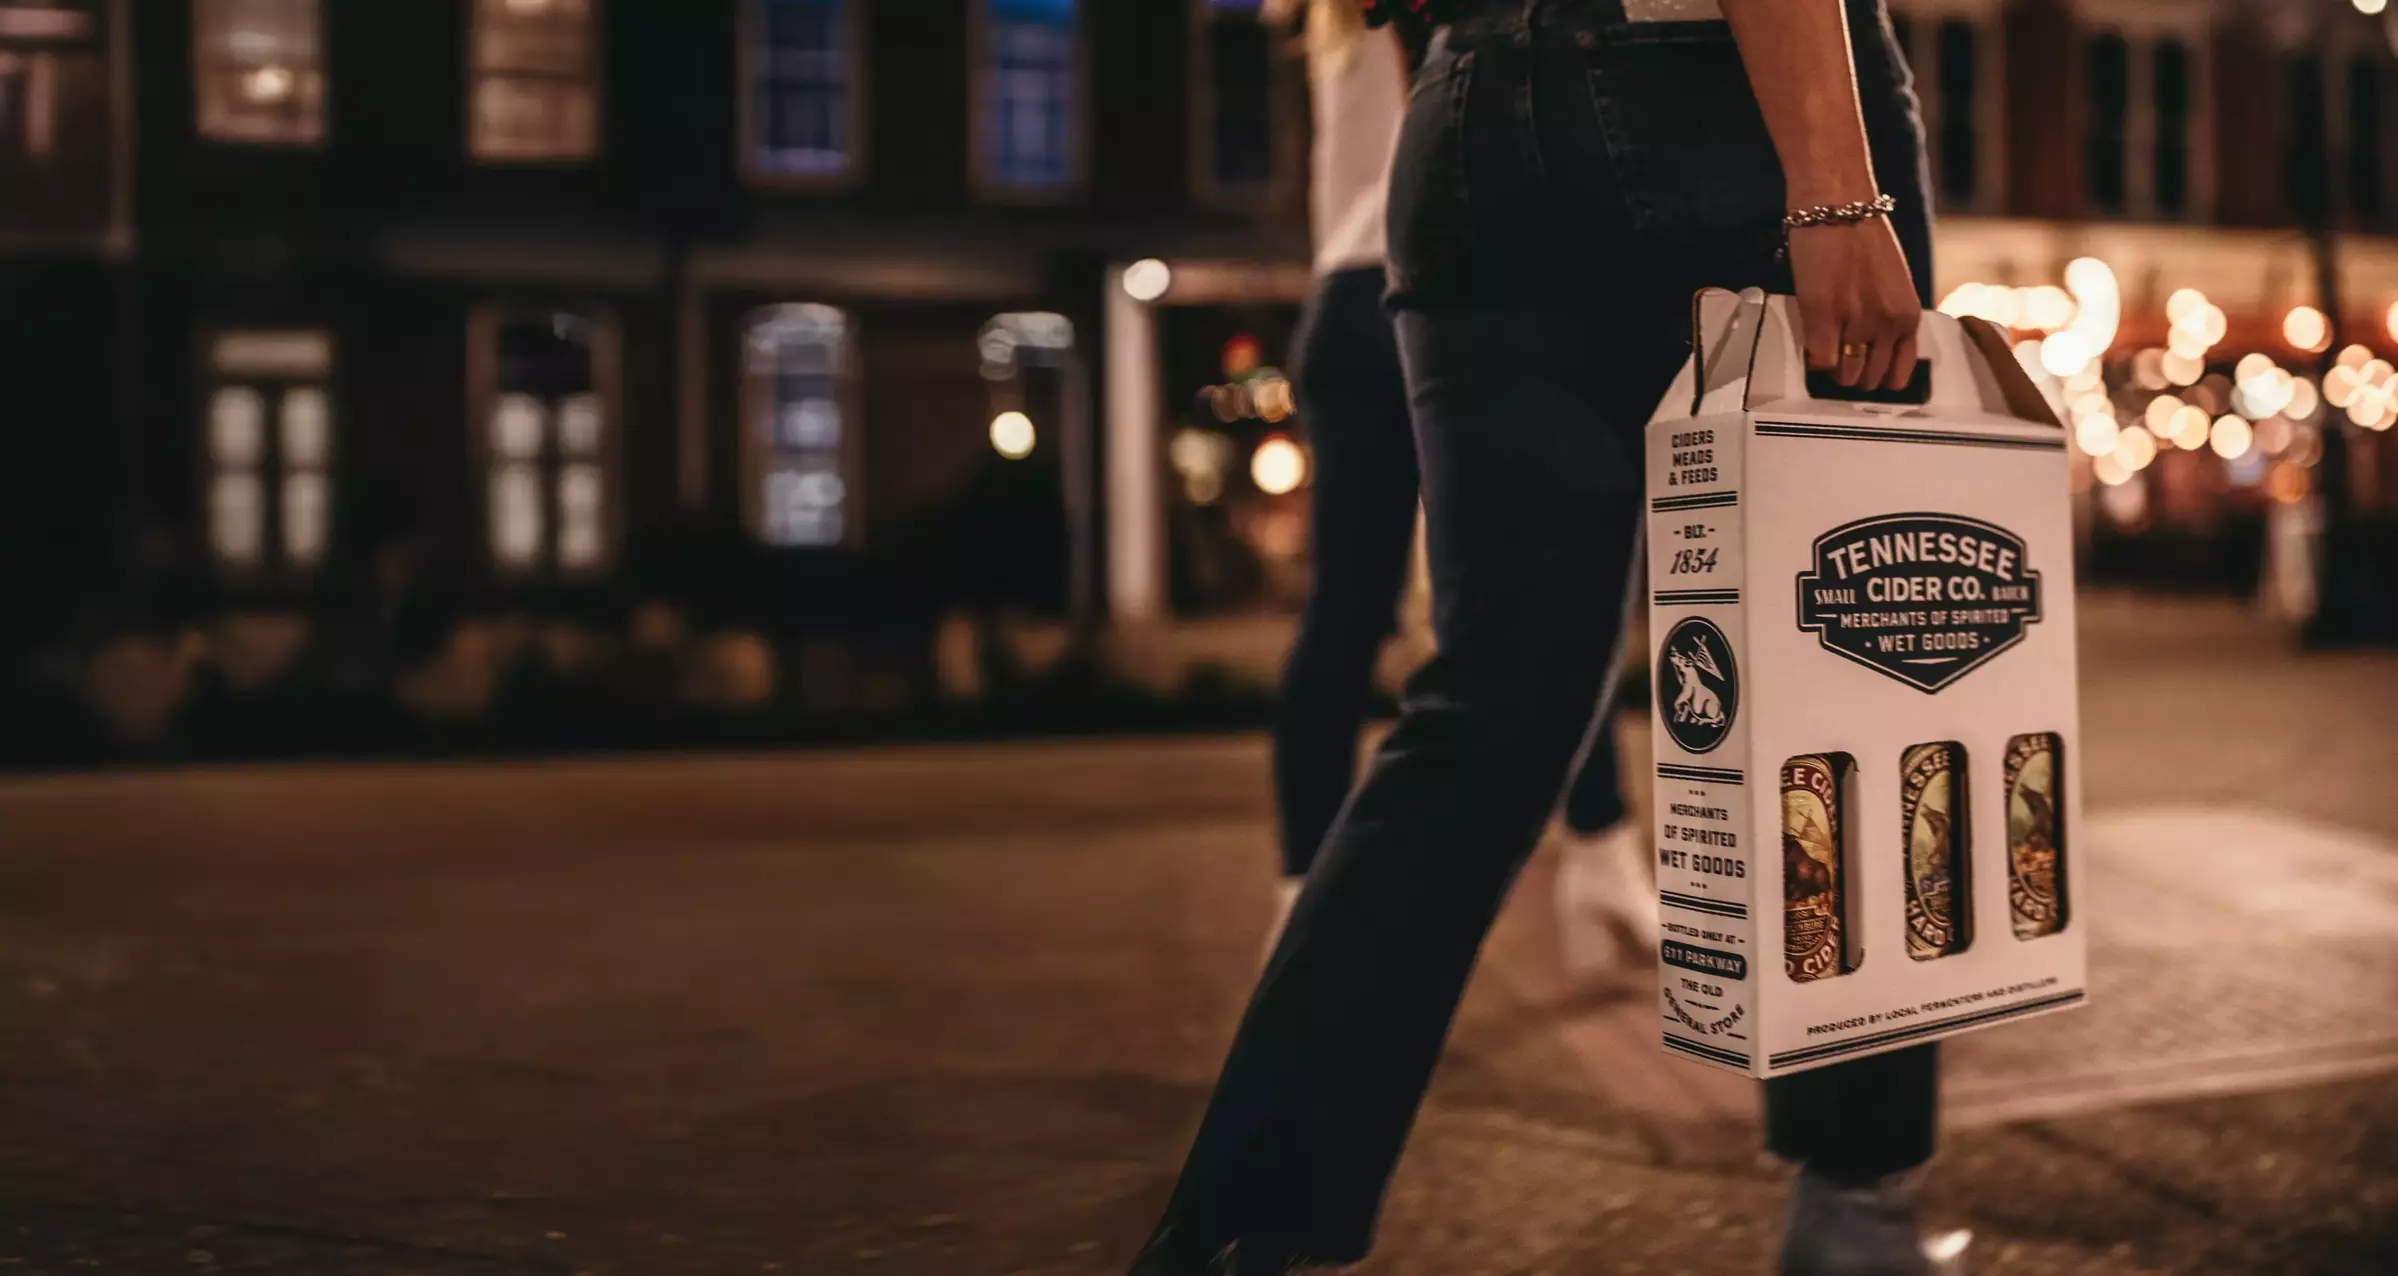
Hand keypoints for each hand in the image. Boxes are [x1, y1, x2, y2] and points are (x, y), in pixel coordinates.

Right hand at [1787, 216, 1919, 390]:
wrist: (1839, 206)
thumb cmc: (1863, 236)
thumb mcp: (1892, 284)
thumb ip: (1888, 316)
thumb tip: (1872, 345)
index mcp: (1908, 316)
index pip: (1898, 374)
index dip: (1877, 375)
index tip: (1864, 367)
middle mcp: (1888, 324)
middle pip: (1869, 380)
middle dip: (1852, 372)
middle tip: (1839, 355)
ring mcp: (1856, 322)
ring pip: (1844, 376)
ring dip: (1832, 368)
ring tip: (1824, 347)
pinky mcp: (1823, 315)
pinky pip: (1820, 361)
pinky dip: (1813, 357)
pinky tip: (1811, 339)